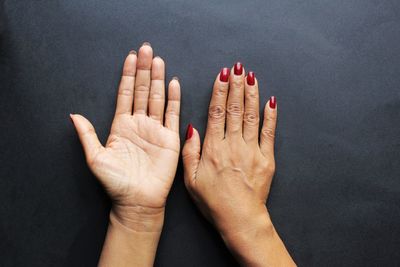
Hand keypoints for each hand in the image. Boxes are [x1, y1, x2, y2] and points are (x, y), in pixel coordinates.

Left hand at [71, 43, 180, 229]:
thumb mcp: (96, 157)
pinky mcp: (170, 138)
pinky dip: (174, 98)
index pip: (125, 94)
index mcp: (121, 126)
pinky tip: (173, 83)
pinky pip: (173, 114)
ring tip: (158, 60)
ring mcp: (155, 129)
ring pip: (157, 98)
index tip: (130, 57)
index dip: (127, 75)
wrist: (137, 201)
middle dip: (144, 70)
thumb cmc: (116, 183)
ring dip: (157, 79)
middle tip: (146, 49)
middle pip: (142, 91)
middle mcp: (139, 124)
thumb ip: (87, 134)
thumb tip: (73, 115)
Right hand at [182, 63, 294, 265]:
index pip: (216, 112)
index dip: (220, 91)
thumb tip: (191, 127)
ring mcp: (252, 150)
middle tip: (237, 67)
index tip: (222, 75)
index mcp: (213, 148)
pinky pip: (269, 132)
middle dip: (236, 85)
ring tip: (250, 76)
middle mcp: (232, 144)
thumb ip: (189, 151)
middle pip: (235, 108)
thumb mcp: (190, 179)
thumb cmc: (213, 201)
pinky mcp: (267, 158)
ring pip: (252, 115)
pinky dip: (270, 116)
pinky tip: (271, 100)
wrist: (240, 219)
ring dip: (251, 93)